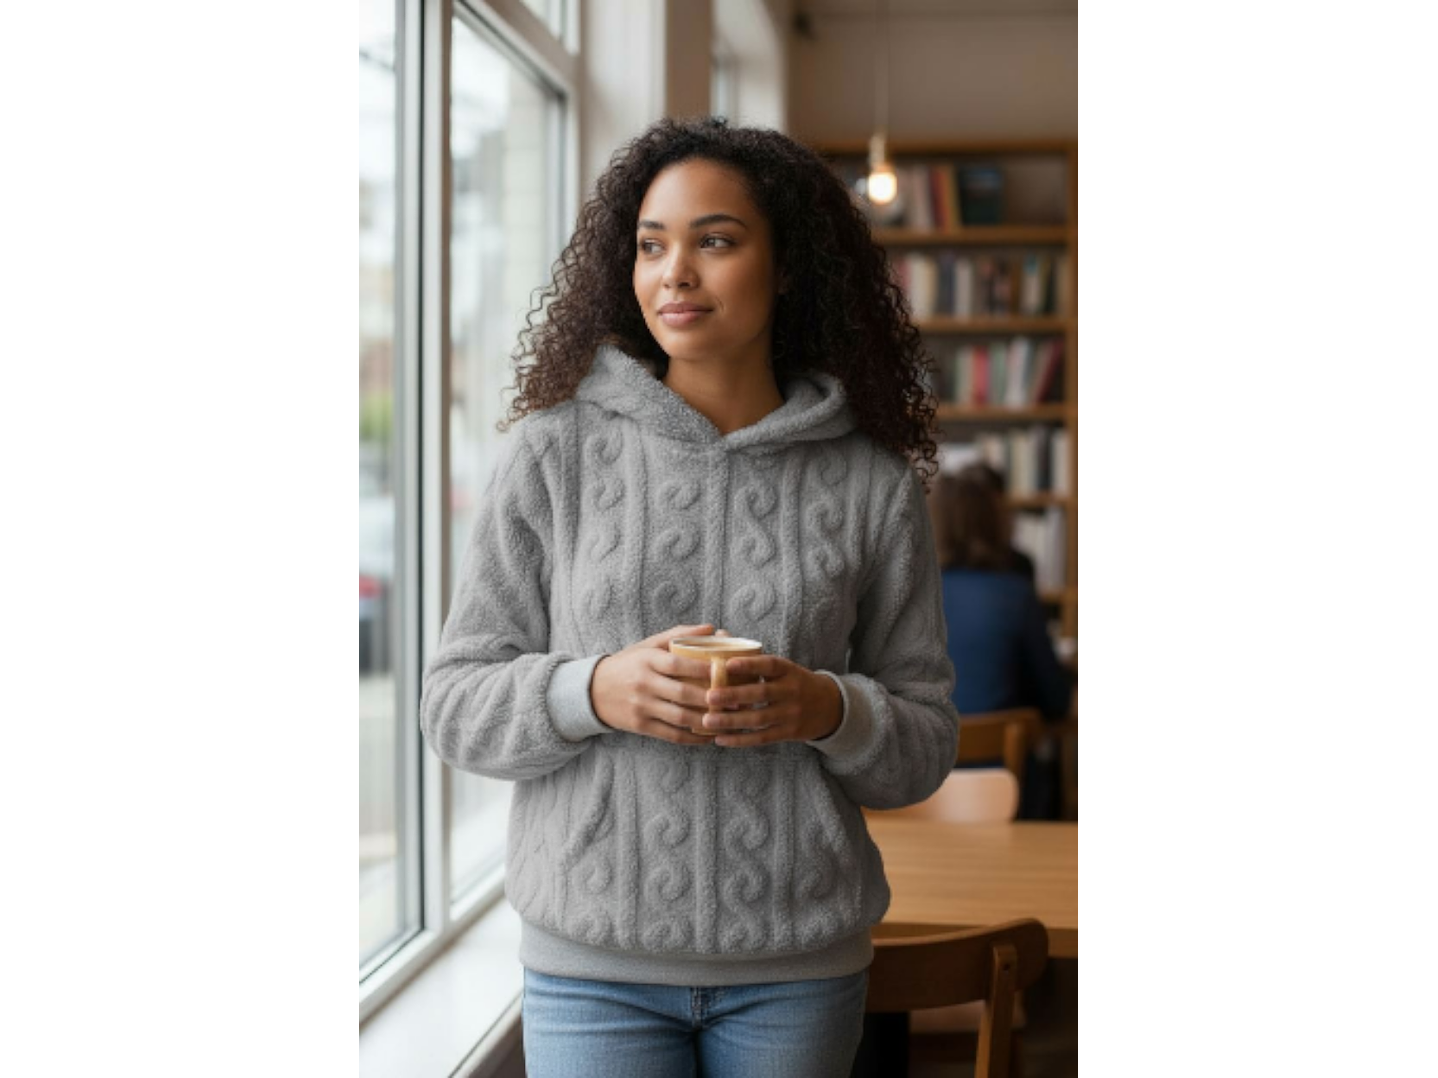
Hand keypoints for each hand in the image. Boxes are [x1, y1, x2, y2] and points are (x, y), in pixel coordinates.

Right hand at [590, 624, 722, 744]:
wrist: (592, 690)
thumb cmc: (629, 664)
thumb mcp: (648, 645)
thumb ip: (679, 635)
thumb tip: (713, 629)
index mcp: (646, 660)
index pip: (677, 664)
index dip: (702, 669)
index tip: (724, 671)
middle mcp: (643, 683)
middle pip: (682, 693)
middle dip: (711, 698)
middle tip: (735, 699)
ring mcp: (641, 707)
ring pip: (679, 717)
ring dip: (706, 720)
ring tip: (726, 718)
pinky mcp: (640, 726)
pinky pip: (671, 735)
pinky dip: (693, 738)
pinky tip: (708, 736)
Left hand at [699, 655, 842, 747]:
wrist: (829, 706)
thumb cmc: (793, 682)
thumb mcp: (781, 667)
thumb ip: (751, 654)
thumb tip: (719, 634)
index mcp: (788, 670)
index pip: (769, 664)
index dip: (749, 664)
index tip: (727, 664)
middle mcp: (792, 690)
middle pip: (762, 693)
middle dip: (734, 695)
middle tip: (709, 696)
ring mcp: (791, 713)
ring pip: (759, 718)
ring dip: (732, 721)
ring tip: (708, 721)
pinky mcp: (789, 733)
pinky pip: (762, 737)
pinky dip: (741, 740)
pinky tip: (720, 739)